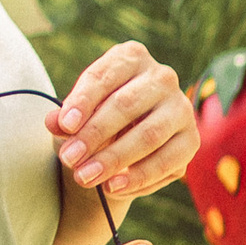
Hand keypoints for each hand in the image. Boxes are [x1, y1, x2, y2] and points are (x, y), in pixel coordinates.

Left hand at [50, 42, 193, 198]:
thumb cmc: (96, 117)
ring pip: (148, 135)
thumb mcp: (76, 114)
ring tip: (86, 177)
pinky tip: (113, 187)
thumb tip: (54, 122)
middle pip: (126, 105)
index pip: (103, 77)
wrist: (123, 139)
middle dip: (94, 135)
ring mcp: (181, 108)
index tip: (64, 125)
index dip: (83, 101)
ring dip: (114, 160)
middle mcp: (161, 77)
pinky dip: (138, 177)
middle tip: (70, 159)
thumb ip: (65, 117)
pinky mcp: (191, 139)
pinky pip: (167, 162)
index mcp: (130, 57)